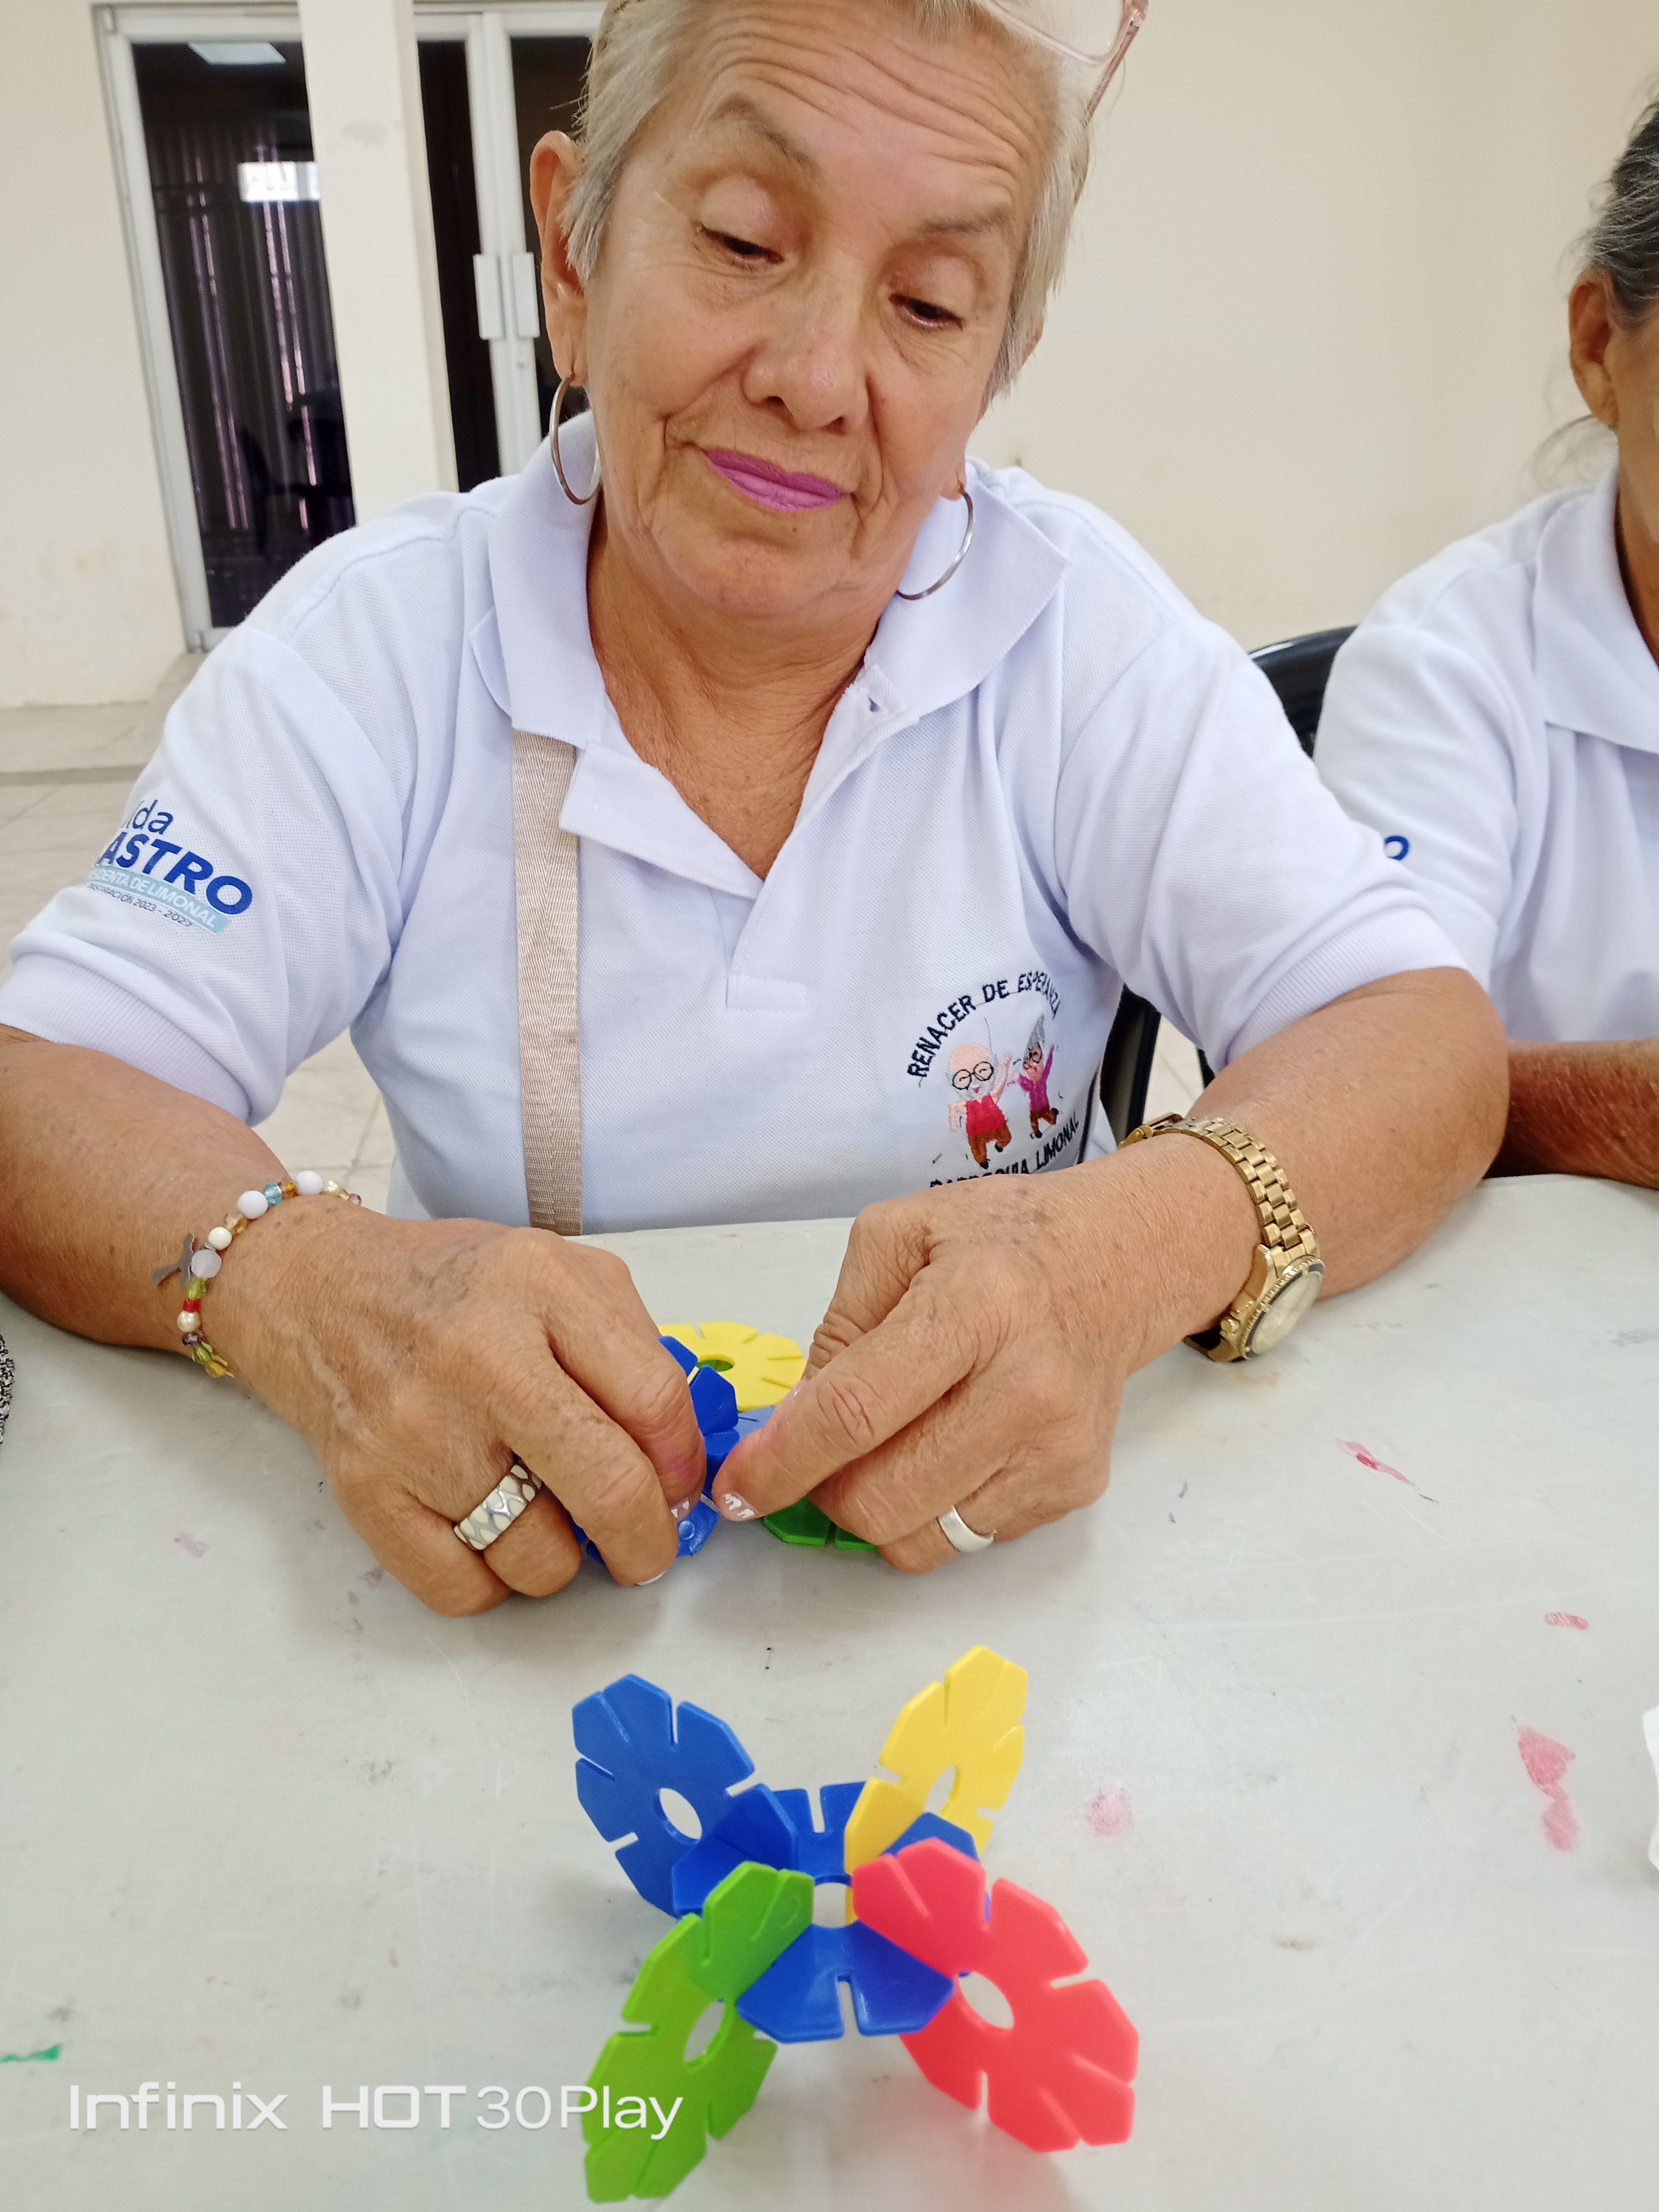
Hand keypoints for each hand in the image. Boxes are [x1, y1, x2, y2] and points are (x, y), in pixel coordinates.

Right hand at [208, 1204, 706, 1612]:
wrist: (319, 1292)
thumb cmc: (455, 1289)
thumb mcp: (559, 1270)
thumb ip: (632, 1345)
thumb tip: (680, 1457)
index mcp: (537, 1288)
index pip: (655, 1401)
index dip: (684, 1463)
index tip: (680, 1485)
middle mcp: (478, 1359)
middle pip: (609, 1488)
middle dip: (649, 1540)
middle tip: (647, 1546)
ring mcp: (416, 1430)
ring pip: (538, 1557)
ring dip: (563, 1559)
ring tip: (546, 1516)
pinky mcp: (365, 1490)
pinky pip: (463, 1589)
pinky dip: (493, 1581)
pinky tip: (491, 1535)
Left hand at [710, 1165, 1200, 1570]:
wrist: (1116, 1262)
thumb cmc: (1000, 1242)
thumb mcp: (897, 1237)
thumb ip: (837, 1329)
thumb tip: (791, 1427)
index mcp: (976, 1307)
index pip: (855, 1413)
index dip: (781, 1462)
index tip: (734, 1489)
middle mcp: (1027, 1387)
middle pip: (881, 1496)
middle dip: (823, 1489)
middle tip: (819, 1451)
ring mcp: (1057, 1448)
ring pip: (918, 1538)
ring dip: (875, 1506)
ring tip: (889, 1443)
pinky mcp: (1073, 1486)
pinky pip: (964, 1538)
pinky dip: (931, 1507)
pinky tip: (949, 1444)